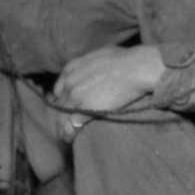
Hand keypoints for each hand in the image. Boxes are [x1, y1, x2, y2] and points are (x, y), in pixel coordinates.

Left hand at [51, 45, 166, 127]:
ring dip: (62, 128)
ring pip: (61, 117)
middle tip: (64, 125)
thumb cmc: (127, 60)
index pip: (59, 88)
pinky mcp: (84, 109)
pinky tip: (70, 139)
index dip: (63, 99)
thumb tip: (96, 70)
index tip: (68, 106)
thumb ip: (91, 64)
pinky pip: (70, 125)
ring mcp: (75, 96)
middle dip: (60, 115)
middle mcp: (69, 82)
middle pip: (58, 104)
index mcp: (72, 68)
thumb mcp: (101, 55)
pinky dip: (69, 134)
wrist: (136, 67)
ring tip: (64, 138)